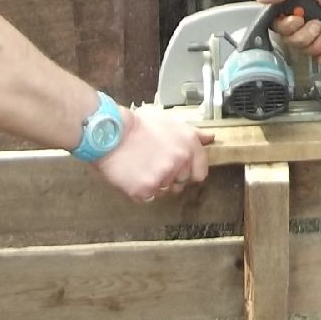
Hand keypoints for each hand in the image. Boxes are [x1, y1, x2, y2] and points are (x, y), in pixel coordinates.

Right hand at [93, 104, 214, 201]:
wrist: (110, 131)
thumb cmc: (138, 123)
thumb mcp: (170, 121)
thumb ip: (193, 133)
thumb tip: (210, 139)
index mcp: (189, 146)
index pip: (200, 173)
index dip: (188, 171)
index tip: (177, 167)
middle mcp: (180, 163)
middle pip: (181, 183)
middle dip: (170, 177)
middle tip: (153, 164)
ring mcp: (163, 178)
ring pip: (164, 191)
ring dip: (155, 183)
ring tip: (140, 167)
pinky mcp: (145, 190)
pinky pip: (147, 198)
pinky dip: (140, 191)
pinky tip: (132, 175)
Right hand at [255, 0, 320, 65]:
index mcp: (292, 1)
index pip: (274, 21)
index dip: (285, 25)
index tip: (298, 19)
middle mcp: (300, 18)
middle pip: (288, 38)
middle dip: (305, 34)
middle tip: (319, 22)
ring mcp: (312, 32)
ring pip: (303, 49)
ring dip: (318, 42)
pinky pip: (316, 58)